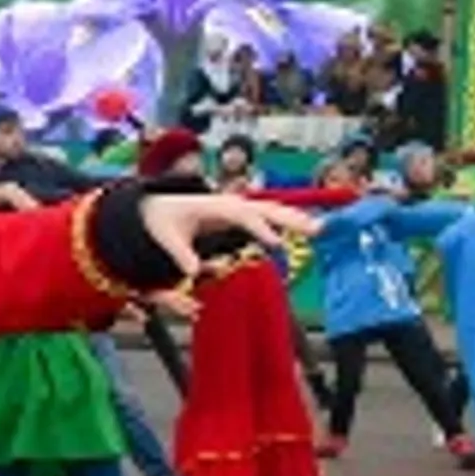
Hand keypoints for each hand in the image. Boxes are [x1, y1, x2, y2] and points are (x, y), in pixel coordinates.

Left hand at [138, 188, 309, 277]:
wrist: (156, 208)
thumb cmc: (163, 221)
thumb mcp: (167, 237)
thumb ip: (180, 253)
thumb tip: (192, 272)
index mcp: (214, 206)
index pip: (243, 216)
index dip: (260, 228)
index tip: (275, 243)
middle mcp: (230, 204)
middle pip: (265, 209)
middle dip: (290, 218)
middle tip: (314, 230)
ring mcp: (236, 209)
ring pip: (270, 211)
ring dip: (294, 219)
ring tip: (317, 228)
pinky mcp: (238, 216)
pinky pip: (266, 218)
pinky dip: (285, 221)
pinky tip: (302, 227)